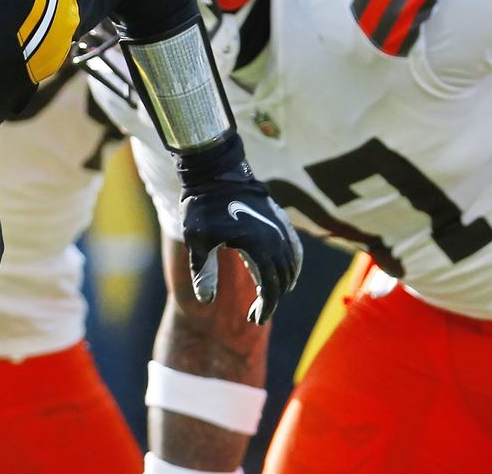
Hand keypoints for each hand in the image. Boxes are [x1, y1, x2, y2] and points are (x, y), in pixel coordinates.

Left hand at [178, 134, 302, 323]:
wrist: (215, 172)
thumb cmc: (203, 206)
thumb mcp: (197, 241)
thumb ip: (203, 272)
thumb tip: (205, 300)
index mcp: (258, 247)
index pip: (269, 288)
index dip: (264, 308)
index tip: (255, 319)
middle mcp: (275, 239)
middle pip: (282, 279)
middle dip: (271, 299)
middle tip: (255, 313)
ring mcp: (281, 228)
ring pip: (291, 265)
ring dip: (283, 283)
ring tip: (269, 296)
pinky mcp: (280, 219)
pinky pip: (294, 248)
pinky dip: (293, 264)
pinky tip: (285, 273)